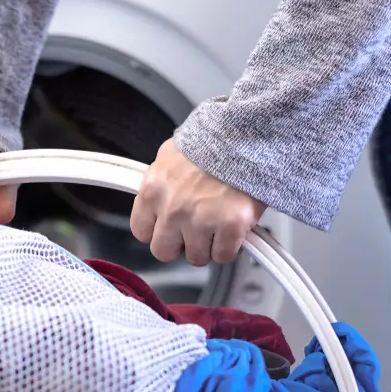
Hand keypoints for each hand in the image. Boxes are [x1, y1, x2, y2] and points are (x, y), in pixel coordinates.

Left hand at [130, 139, 265, 264]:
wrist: (248, 134)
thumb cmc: (213, 141)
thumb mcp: (172, 156)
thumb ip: (161, 183)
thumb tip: (158, 200)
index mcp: (153, 190)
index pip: (141, 232)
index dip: (158, 232)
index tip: (169, 228)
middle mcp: (172, 209)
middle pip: (164, 252)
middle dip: (180, 244)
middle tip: (195, 230)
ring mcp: (201, 220)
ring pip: (196, 257)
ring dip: (207, 245)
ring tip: (217, 223)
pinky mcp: (230, 226)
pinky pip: (224, 255)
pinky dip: (231, 246)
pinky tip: (233, 228)